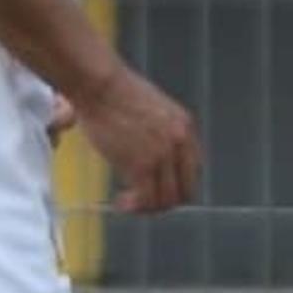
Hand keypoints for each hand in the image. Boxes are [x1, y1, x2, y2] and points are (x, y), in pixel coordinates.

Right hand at [68, 62, 200, 214]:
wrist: (100, 84)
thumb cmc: (114, 92)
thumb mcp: (151, 109)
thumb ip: (159, 131)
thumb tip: (148, 152)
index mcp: (184, 126)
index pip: (192, 170)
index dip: (175, 185)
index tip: (158, 189)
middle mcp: (179, 142)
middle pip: (185, 190)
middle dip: (164, 202)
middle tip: (143, 202)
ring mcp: (162, 155)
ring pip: (166, 200)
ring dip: (147, 208)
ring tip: (128, 203)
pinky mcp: (141, 165)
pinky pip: (146, 200)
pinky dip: (134, 207)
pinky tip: (121, 202)